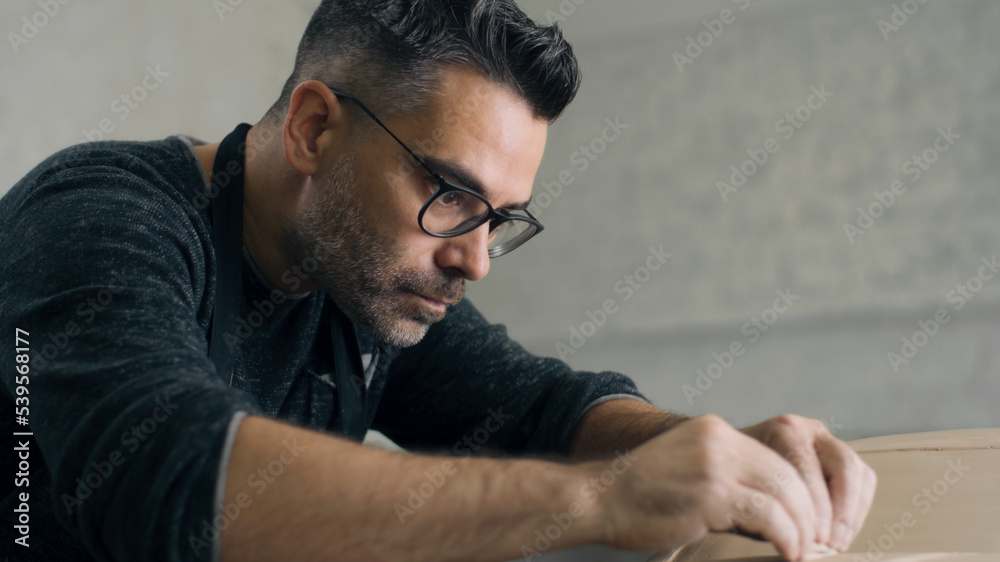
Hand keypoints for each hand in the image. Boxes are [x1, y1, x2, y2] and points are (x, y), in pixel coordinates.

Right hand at [599, 415, 821, 559]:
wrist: (597, 499)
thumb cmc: (637, 496)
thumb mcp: (686, 469)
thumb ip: (725, 478)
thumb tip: (771, 512)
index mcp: (714, 431)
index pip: (776, 459)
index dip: (800, 493)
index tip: (809, 522)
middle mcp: (718, 440)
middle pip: (787, 474)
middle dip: (809, 512)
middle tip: (816, 540)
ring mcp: (714, 464)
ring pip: (785, 494)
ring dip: (802, 528)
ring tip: (803, 551)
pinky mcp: (711, 493)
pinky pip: (769, 515)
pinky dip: (787, 537)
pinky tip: (788, 552)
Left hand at [740, 414, 876, 550]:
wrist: (736, 460)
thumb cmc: (740, 476)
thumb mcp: (745, 487)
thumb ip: (770, 508)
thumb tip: (797, 539)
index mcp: (784, 430)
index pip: (809, 467)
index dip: (816, 507)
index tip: (815, 537)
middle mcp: (809, 430)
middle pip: (844, 465)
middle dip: (842, 510)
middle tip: (832, 542)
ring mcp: (828, 441)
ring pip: (859, 473)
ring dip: (852, 513)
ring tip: (838, 542)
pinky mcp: (841, 457)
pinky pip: (864, 480)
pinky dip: (857, 509)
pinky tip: (842, 531)